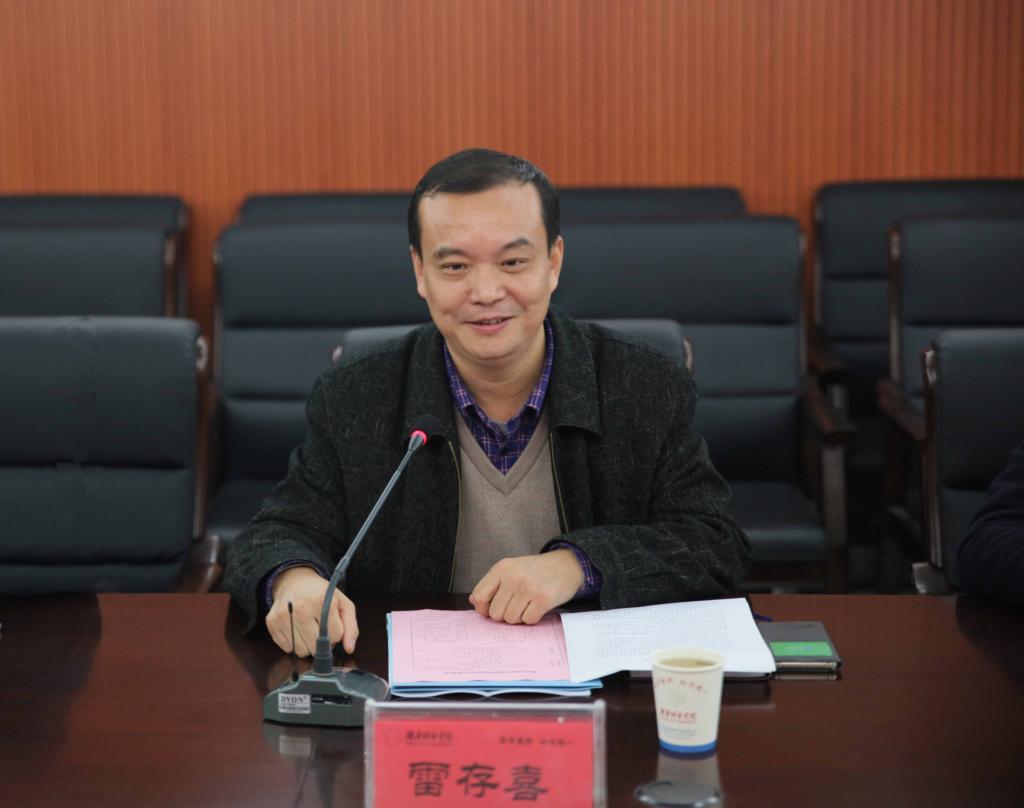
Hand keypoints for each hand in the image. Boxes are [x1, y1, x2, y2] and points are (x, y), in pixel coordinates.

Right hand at [265, 566, 358, 656]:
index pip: (335, 635)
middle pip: (317, 647)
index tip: (332, 622)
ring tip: (308, 627)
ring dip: (307, 644)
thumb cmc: (321, 594)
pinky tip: (296, 628)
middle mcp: (300, 608)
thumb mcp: (342, 603)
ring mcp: (283, 616)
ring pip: (301, 651)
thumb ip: (351, 626)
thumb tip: (349, 649)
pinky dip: (294, 643)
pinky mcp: (271, 623)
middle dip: (322, 641)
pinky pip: (287, 649)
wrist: (295, 581)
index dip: (336, 632)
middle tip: (320, 627)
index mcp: (320, 600)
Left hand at [469, 550, 583, 624]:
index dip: (484, 609)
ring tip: (527, 605)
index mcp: (502, 568)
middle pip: (495, 613)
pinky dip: (532, 618)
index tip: (492, 609)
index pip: (480, 596)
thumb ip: (493, 584)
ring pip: (511, 619)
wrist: (566, 564)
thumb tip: (474, 601)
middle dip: (505, 614)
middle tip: (516, 606)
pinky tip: (537, 607)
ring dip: (519, 617)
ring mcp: (528, 588)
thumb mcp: (511, 569)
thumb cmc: (536, 570)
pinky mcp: (543, 599)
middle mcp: (513, 577)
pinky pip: (528, 620)